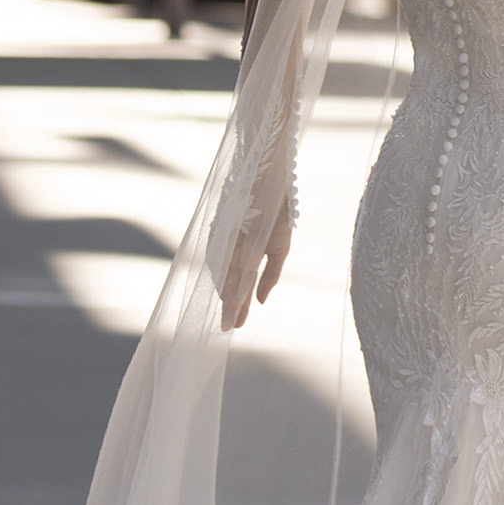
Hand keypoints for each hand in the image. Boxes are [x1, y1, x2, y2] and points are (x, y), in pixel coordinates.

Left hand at [219, 199, 292, 330]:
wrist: (271, 179)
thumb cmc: (277, 212)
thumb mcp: (279, 249)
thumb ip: (270, 275)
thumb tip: (261, 300)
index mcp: (244, 252)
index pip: (237, 283)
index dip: (236, 303)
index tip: (235, 323)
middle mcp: (233, 248)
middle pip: (228, 282)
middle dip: (230, 304)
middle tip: (228, 325)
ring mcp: (227, 239)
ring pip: (224, 272)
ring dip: (227, 294)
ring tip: (230, 314)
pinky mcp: (223, 228)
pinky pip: (224, 256)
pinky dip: (226, 274)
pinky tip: (230, 290)